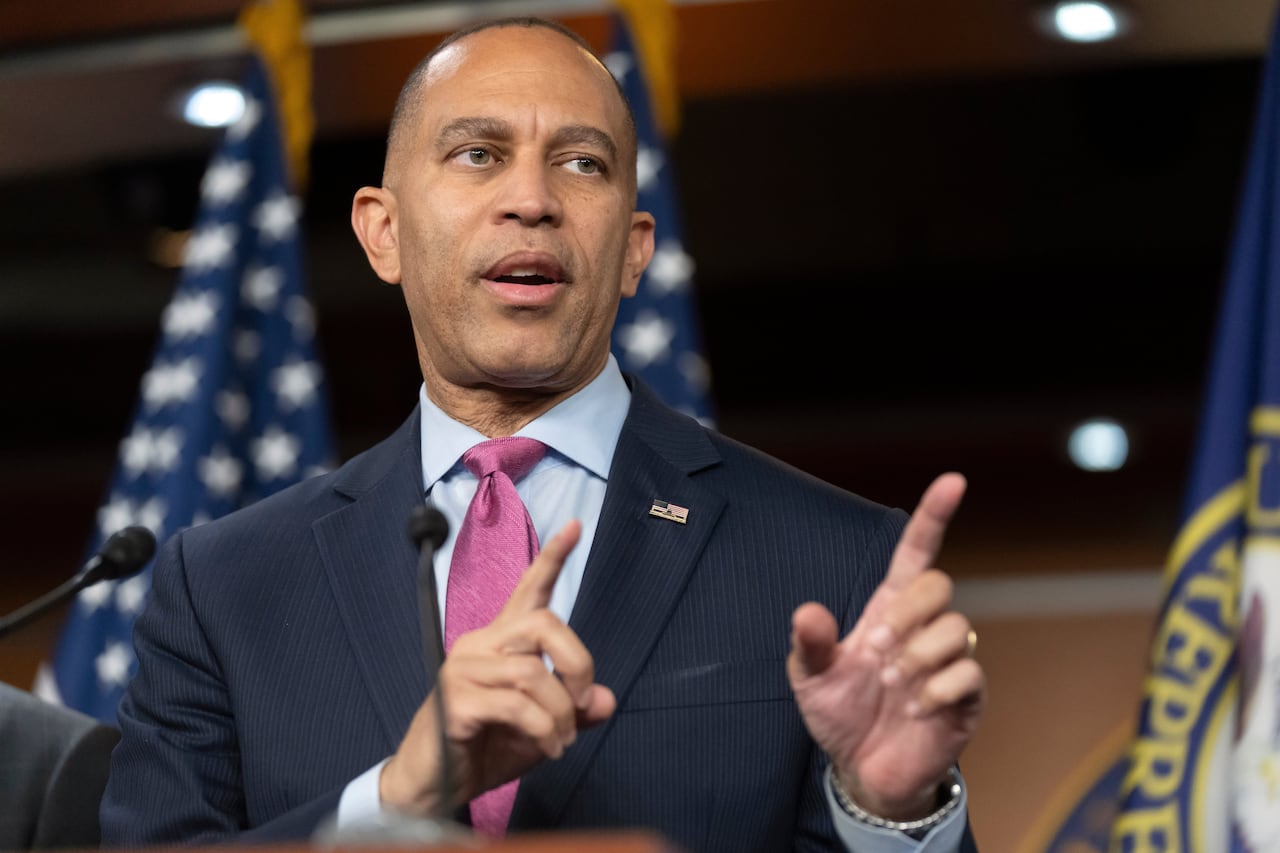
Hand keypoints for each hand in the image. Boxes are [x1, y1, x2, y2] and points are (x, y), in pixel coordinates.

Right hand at [380, 520, 616, 815]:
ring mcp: (463, 669)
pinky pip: (515, 705)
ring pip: (532, 671)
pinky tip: (548, 748)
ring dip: (560, 712)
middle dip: (578, 661)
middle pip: (542, 622)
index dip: (552, 559)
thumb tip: (607, 700)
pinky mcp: (454, 700)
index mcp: (500, 643)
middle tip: (584, 700)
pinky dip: (542, 730)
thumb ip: (573, 711)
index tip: (574, 525)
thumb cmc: (483, 750)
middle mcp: (479, 645)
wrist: (431, 789)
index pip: (528, 591)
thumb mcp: (541, 730)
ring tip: (562, 740)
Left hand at [787, 473, 984, 819]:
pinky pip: (968, 673)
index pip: (916, 552)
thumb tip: (808, 612)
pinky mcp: (965, 697)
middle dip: (908, 610)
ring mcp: (948, 661)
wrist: (863, 771)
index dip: (933, 516)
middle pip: (939, 584)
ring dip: (919, 656)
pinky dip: (937, 689)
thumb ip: (809, 644)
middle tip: (880, 648)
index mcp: (888, 610)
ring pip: (956, 628)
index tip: (953, 481)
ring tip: (895, 684)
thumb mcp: (810, 678)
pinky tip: (915, 708)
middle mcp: (923, 628)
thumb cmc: (840, 714)